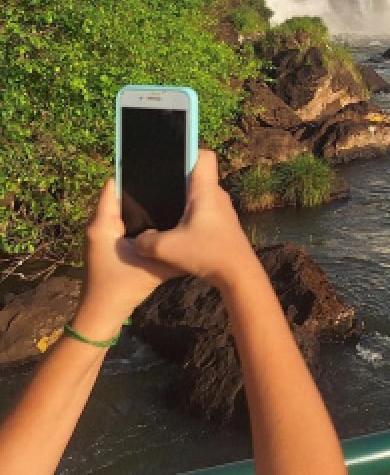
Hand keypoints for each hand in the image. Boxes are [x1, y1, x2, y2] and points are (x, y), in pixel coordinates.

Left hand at [73, 179, 181, 340]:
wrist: (102, 316)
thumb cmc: (122, 288)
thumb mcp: (153, 267)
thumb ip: (173, 248)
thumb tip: (196, 230)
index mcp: (103, 225)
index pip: (114, 187)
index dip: (133, 174)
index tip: (159, 167)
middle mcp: (100, 226)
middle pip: (121, 196)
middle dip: (144, 189)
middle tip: (173, 180)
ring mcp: (104, 236)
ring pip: (125, 210)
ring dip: (144, 205)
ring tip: (172, 195)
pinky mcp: (110, 245)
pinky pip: (126, 222)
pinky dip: (141, 218)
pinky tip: (164, 218)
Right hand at [134, 150, 260, 292]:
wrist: (238, 273)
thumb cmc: (207, 254)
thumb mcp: (166, 249)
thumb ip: (145, 242)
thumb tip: (138, 239)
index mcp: (206, 191)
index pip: (204, 156)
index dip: (189, 150)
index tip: (171, 155)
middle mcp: (217, 196)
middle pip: (199, 175)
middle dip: (179, 178)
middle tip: (159, 183)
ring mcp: (222, 210)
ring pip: (201, 195)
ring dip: (185, 199)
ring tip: (164, 207)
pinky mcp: (223, 224)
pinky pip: (204, 210)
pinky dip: (191, 214)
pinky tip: (177, 229)